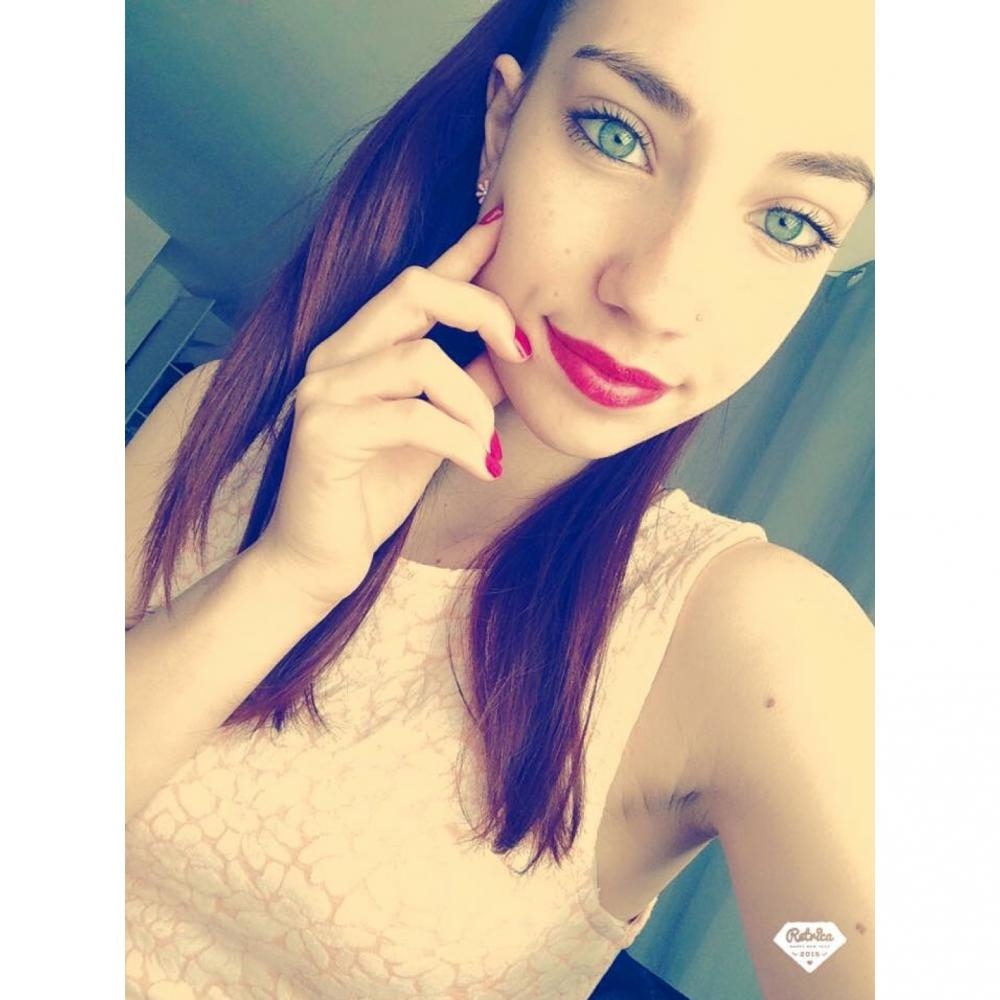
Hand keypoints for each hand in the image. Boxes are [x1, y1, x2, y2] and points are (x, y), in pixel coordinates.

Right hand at [251, 210, 524, 605]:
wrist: (317, 560)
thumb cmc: (371, 493)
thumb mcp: (433, 431)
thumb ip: (465, 386)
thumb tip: (511, 351)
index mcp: (359, 348)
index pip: (415, 283)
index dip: (461, 252)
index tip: (503, 225)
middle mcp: (334, 355)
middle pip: (413, 288)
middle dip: (481, 308)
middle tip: (522, 351)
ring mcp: (322, 389)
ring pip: (423, 359)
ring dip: (475, 406)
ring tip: (489, 449)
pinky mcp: (322, 431)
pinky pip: (413, 417)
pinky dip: (461, 440)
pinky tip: (479, 468)